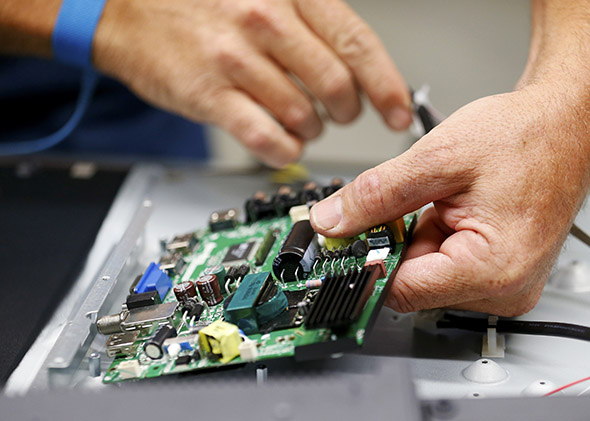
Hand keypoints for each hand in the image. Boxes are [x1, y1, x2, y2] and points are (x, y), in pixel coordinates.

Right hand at [92, 0, 411, 166]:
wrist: (127, 9)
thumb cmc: (199, 3)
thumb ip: (308, 24)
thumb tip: (351, 65)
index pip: (356, 44)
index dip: (386, 85)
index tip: (399, 111)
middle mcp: (265, 22)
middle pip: (336, 87)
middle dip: (346, 112)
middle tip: (340, 115)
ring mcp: (235, 61)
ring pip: (303, 117)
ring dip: (311, 130)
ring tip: (300, 123)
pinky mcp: (209, 97)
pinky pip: (267, 138)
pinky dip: (284, 150)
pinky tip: (281, 144)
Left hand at [310, 86, 589, 315]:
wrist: (565, 124)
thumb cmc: (524, 137)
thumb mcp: (438, 159)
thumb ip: (376, 195)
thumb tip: (331, 221)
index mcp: (492, 270)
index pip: (399, 290)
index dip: (365, 261)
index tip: (342, 238)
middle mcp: (502, 290)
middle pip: (410, 283)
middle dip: (396, 241)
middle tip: (409, 199)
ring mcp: (502, 285)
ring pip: (423, 274)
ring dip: (416, 236)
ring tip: (444, 199)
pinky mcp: (497, 275)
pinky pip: (442, 266)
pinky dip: (432, 237)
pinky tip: (451, 208)